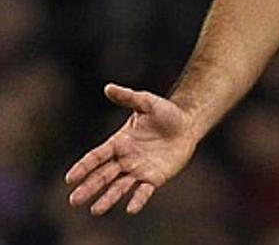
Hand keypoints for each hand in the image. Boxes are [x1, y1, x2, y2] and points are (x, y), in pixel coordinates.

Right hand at [65, 83, 197, 214]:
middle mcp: (125, 159)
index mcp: (119, 143)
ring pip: (119, 186)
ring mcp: (139, 170)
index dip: (83, 167)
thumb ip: (129, 97)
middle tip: (73, 201)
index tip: (70, 179)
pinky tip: (130, 209)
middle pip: (103, 176)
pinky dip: (137, 200)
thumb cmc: (166, 113)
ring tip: (96, 210)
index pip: (96, 157)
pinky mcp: (155, 178)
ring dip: (107, 198)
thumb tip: (108, 87)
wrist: (188, 124)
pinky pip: (144, 191)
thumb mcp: (147, 103)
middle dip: (88, 188)